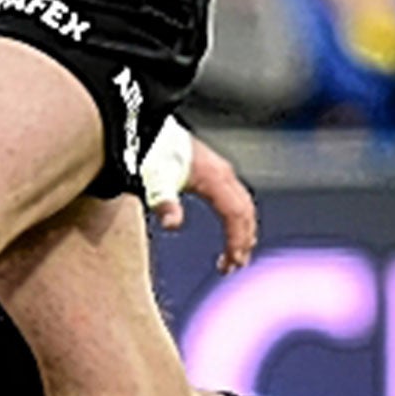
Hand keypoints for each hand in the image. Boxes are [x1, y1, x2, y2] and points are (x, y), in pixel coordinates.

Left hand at [150, 133, 258, 274]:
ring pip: (244, 206)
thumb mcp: (155, 180)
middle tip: (233, 266)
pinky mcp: (217, 172)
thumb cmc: (153, 153)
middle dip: (243, 241)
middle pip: (245, 213)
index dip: (237, 241)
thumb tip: (172, 225)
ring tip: (234, 256)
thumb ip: (164, 202)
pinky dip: (239, 220)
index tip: (231, 264)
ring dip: (244, 232)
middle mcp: (224, 174)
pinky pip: (238, 200)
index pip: (236, 215)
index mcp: (215, 178)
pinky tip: (229, 231)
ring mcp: (223, 172)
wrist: (149, 129)